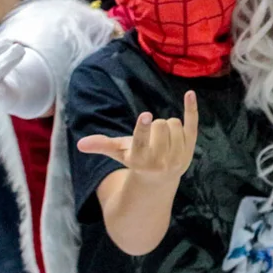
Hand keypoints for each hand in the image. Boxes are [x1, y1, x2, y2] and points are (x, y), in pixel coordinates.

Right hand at [78, 91, 198, 181]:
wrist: (159, 179)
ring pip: (174, 123)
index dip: (143, 128)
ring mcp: (178, 156)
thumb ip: (102, 145)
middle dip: (154, 124)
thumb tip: (80, 144)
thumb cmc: (136, 160)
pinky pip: (192, 123)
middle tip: (152, 137)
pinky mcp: (190, 148)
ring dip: (167, 124)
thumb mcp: (118, 153)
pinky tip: (190, 93)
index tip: (145, 115)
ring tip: (162, 138)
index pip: (141, 141)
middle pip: (160, 125)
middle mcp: (161, 161)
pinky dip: (191, 108)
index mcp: (140, 160)